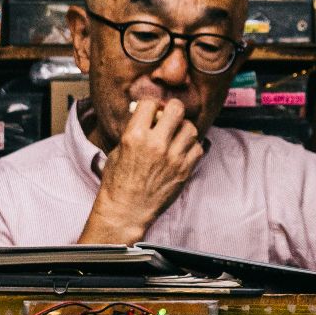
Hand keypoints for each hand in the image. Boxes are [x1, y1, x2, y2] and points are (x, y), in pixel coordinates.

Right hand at [78, 98, 202, 243]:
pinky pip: (198, 148)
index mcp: (135, 136)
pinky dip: (191, 147)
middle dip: (171, 110)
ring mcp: (173, 158)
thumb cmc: (118, 182)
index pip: (150, 103)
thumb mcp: (118, 150)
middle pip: (176, 109)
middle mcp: (156, 144)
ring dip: (183, 129)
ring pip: (190, 128)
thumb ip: (134, 130)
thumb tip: (147, 114)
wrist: (126, 211)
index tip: (151, 112)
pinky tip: (181, 151)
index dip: (150, 106)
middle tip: (169, 117)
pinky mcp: (184, 171)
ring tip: (176, 136)